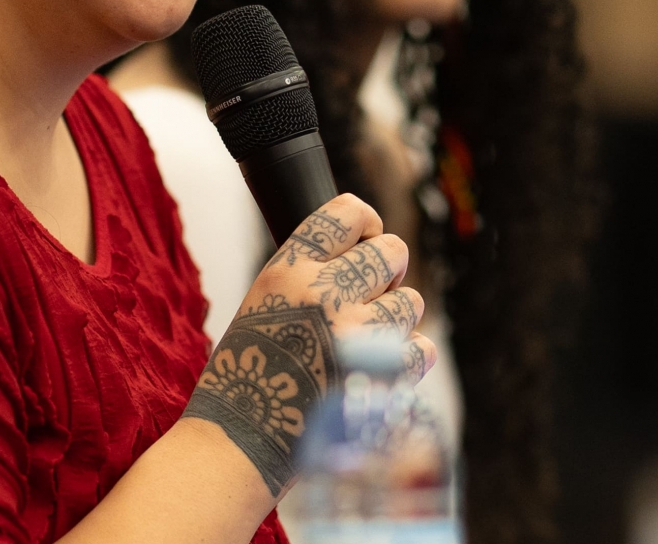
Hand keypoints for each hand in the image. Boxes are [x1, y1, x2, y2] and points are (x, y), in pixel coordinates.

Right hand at [179, 194, 433, 496]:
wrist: (237, 444)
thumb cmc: (246, 377)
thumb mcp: (263, 303)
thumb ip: (309, 275)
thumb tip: (367, 254)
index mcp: (287, 270)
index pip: (347, 213)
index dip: (366, 223)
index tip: (367, 238)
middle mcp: (324, 294)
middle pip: (392, 251)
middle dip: (388, 271)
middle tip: (368, 297)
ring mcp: (355, 336)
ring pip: (411, 301)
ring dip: (395, 319)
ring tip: (361, 345)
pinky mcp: (378, 378)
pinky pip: (420, 348)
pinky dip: (408, 360)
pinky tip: (377, 371)